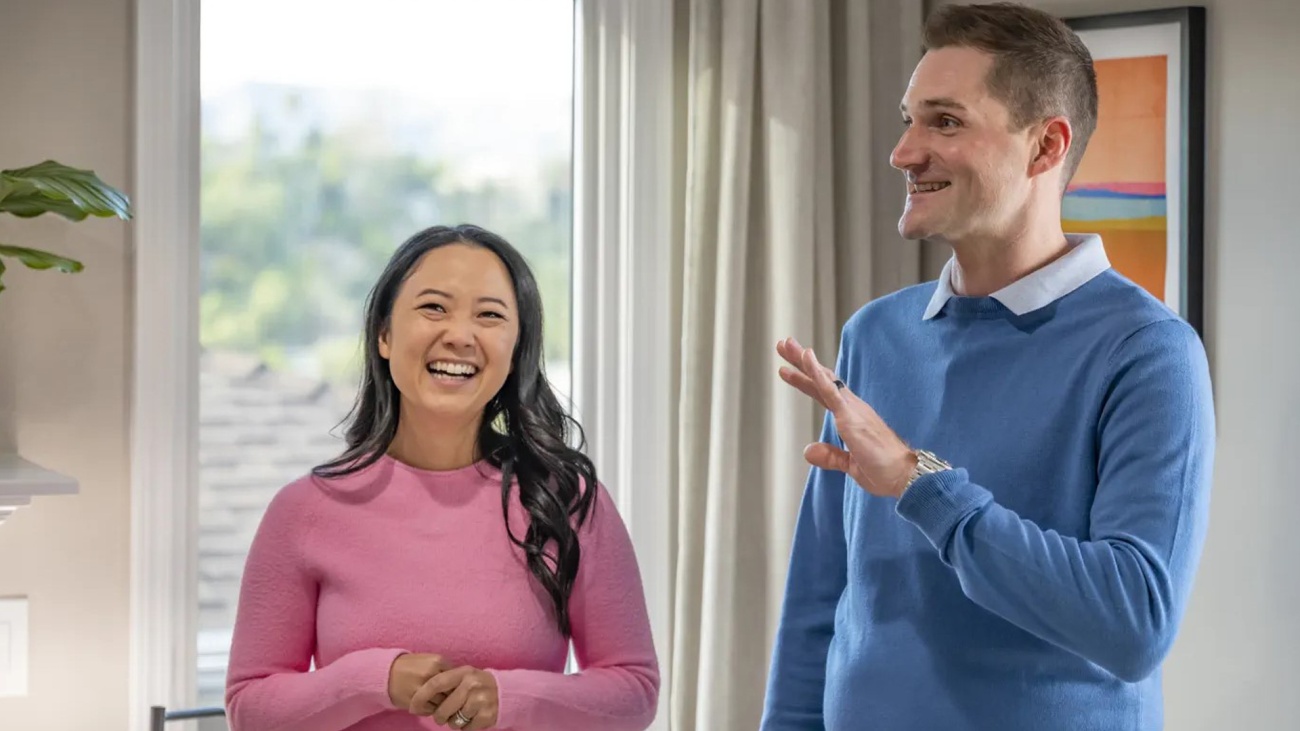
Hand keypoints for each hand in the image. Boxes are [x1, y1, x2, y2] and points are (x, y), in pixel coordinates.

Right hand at [388, 653, 454, 710]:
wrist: (386, 673)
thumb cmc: (411, 666)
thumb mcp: (429, 660)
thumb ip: (444, 669)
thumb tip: (461, 684)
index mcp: (437, 661)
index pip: (456, 677)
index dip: (455, 684)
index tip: (451, 686)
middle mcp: (431, 674)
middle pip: (451, 691)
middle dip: (449, 695)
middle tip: (444, 695)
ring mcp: (422, 689)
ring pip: (442, 703)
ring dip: (440, 704)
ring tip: (433, 699)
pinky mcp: (414, 702)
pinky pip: (430, 711)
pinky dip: (430, 710)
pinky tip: (425, 703)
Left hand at [410, 666, 499, 729]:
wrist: (505, 691)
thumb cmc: (476, 685)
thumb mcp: (464, 677)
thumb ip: (445, 684)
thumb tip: (418, 700)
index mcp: (463, 672)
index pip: (436, 683)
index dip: (421, 697)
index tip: (412, 707)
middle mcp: (472, 684)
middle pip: (442, 710)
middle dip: (439, 717)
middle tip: (442, 716)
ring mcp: (481, 700)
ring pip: (454, 722)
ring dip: (454, 723)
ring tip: (462, 714)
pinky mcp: (487, 715)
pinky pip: (466, 729)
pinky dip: (467, 728)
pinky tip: (473, 718)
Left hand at [776, 337, 915, 497]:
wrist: (904, 476)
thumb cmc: (884, 470)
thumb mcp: (850, 465)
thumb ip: (831, 456)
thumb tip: (809, 451)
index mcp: (852, 417)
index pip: (824, 392)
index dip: (807, 378)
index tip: (788, 367)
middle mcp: (852, 408)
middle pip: (822, 379)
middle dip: (801, 362)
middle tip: (784, 344)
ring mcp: (852, 410)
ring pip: (823, 380)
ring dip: (804, 362)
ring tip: (786, 345)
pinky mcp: (851, 417)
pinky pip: (831, 391)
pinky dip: (817, 374)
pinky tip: (807, 359)